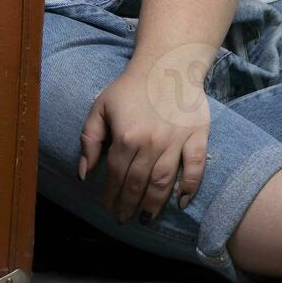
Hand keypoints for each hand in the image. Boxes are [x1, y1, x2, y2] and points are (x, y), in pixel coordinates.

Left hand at [78, 52, 210, 224]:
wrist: (167, 64)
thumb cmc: (130, 87)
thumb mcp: (100, 108)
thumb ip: (89, 141)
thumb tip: (84, 174)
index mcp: (126, 137)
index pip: (116, 176)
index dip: (110, 196)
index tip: (108, 208)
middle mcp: (151, 143)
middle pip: (137, 184)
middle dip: (128, 206)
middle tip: (124, 218)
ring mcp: (176, 141)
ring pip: (164, 182)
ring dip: (154, 204)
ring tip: (145, 218)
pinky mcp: (197, 136)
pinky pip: (195, 167)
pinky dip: (189, 188)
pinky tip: (181, 203)